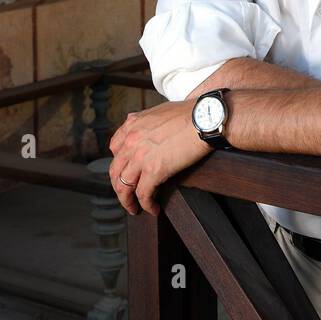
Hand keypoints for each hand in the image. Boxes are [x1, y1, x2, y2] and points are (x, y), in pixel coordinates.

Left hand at [107, 101, 210, 215]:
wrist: (205, 118)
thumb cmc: (190, 113)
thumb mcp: (160, 110)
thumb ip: (144, 119)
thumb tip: (136, 121)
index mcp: (133, 125)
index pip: (115, 149)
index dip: (119, 164)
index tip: (126, 171)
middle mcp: (132, 141)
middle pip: (115, 171)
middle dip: (119, 187)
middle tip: (126, 196)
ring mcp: (140, 157)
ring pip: (124, 186)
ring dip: (127, 201)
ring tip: (135, 209)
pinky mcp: (154, 171)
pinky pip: (143, 194)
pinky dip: (146, 205)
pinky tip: (153, 209)